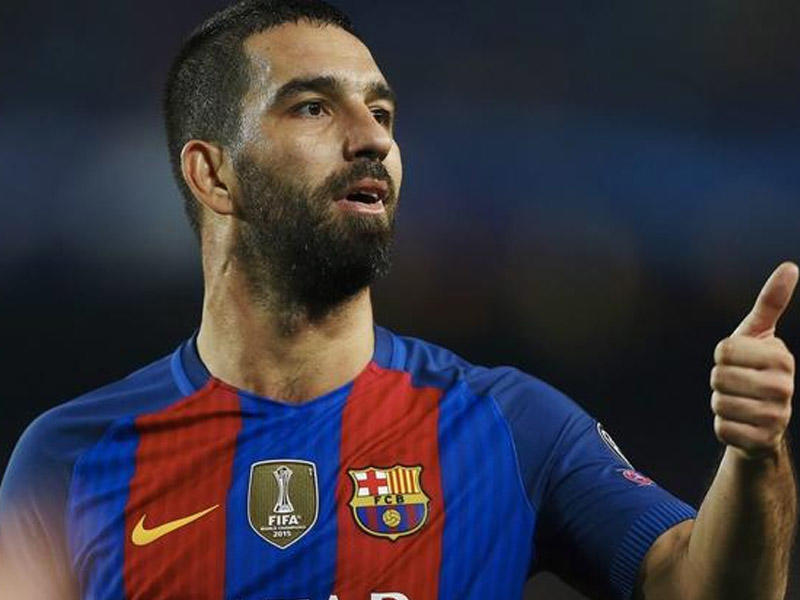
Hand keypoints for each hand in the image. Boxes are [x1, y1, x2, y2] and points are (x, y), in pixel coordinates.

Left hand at [710, 262, 797, 460]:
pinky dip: (723, 426)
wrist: (764, 420)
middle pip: (718, 377)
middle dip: (719, 380)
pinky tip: (740, 424)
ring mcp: (776, 417)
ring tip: (739, 402)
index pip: (723, 350)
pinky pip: (721, 428)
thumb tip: (789, 266)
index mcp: (782, 357)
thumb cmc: (755, 367)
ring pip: (718, 403)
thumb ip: (771, 302)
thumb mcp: (760, 334)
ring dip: (720, 402)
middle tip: (737, 383)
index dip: (722, 355)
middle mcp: (785, 388)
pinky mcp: (761, 441)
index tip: (739, 360)